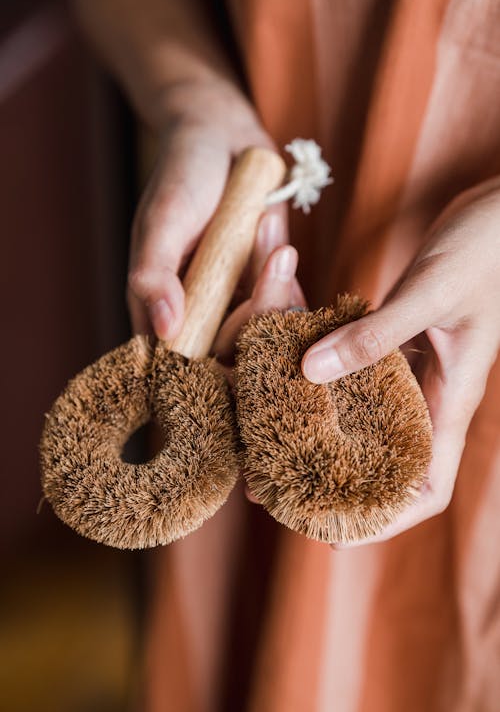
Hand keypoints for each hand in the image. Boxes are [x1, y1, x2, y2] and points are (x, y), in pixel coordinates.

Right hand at [127, 81, 287, 339]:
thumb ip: (154, 275)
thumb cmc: (182, 175)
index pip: (183, 363)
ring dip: (276, 287)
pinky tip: (276, 239)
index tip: (240, 337)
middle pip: (232, 351)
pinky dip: (288, 281)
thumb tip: (164, 330)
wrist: (221, 138)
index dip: (212, 367)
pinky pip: (284, 306)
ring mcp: (232, 300)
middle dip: (259, 309)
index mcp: (161, 306)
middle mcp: (198, 311)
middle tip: (273, 255)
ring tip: (270, 233)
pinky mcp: (263, 285)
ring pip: (263, 331)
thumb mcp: (162, 221)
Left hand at [302, 178, 499, 544]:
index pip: (426, 488)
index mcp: (450, 399)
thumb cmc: (484, 249)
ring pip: (367, 415)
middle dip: (335, 479)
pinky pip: (360, 369)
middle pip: (385, 460)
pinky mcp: (402, 340)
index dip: (386, 520)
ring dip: (324, 427)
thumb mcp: (430, 292)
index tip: (333, 532)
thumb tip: (310, 371)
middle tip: (276, 482)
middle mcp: (430, 393)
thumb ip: (375, 333)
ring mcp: (416, 367)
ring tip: (268, 436)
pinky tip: (292, 368)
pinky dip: (328, 373)